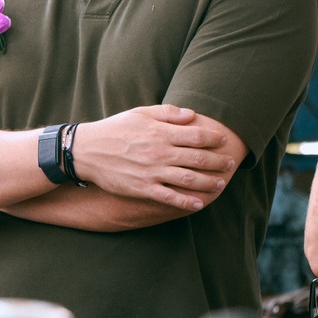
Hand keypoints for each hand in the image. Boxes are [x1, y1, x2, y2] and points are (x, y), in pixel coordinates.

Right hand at [69, 105, 237, 211]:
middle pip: (198, 158)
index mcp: (160, 132)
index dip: (214, 139)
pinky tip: (199, 204)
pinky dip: (186, 202)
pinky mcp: (143, 188)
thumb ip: (167, 113)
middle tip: (229, 164)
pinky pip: (170, 197)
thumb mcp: (140, 113)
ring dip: (208, 183)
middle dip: (218, 162)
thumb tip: (192, 115)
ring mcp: (152, 172)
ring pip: (189, 179)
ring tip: (220, 184)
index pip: (196, 136)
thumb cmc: (115, 129)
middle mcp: (159, 152)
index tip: (223, 141)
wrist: (87, 151)